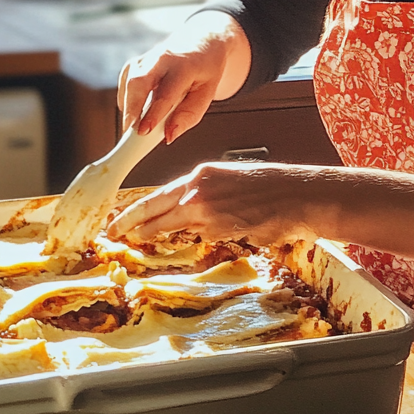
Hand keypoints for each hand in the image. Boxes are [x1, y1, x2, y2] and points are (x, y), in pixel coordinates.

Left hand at [107, 162, 324, 245]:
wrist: (299, 194)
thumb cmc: (273, 188)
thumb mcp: (231, 181)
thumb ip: (206, 194)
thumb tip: (188, 213)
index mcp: (200, 174)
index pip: (159, 195)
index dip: (137, 210)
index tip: (119, 219)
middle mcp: (198, 189)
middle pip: (155, 210)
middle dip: (133, 224)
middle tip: (114, 235)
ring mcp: (207, 210)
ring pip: (178, 228)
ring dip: (169, 235)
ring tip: (155, 239)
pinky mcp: (220, 228)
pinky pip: (206, 238)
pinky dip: (210, 238)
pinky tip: (231, 230)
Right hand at [118, 12, 250, 143]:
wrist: (202, 41)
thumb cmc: (205, 69)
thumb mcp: (207, 93)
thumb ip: (189, 115)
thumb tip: (169, 135)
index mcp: (184, 66)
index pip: (165, 93)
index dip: (152, 114)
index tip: (144, 131)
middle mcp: (162, 58)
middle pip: (138, 82)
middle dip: (131, 109)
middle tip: (131, 133)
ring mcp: (147, 58)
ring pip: (129, 81)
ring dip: (128, 107)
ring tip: (133, 128)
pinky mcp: (136, 62)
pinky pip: (125, 81)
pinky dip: (126, 99)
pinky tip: (133, 112)